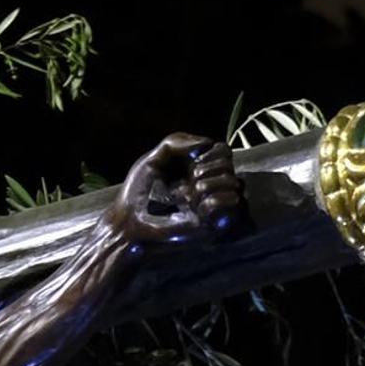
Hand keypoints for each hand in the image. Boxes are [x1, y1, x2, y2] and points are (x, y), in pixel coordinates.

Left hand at [106, 133, 241, 251]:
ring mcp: (211, 205)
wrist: (129, 223)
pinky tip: (197, 208)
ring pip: (235, 183)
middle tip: (191, 178)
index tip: (191, 161)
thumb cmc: (137, 193)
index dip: (211, 151)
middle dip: (210, 167)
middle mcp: (207, 185)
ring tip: (189, 195)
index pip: (222, 151)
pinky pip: (233, 203)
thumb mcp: (152, 159)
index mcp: (196, 169)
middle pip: (230, 164)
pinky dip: (216, 201)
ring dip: (212, 184)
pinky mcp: (214, 224)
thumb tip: (208, 143)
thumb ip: (176, 142)